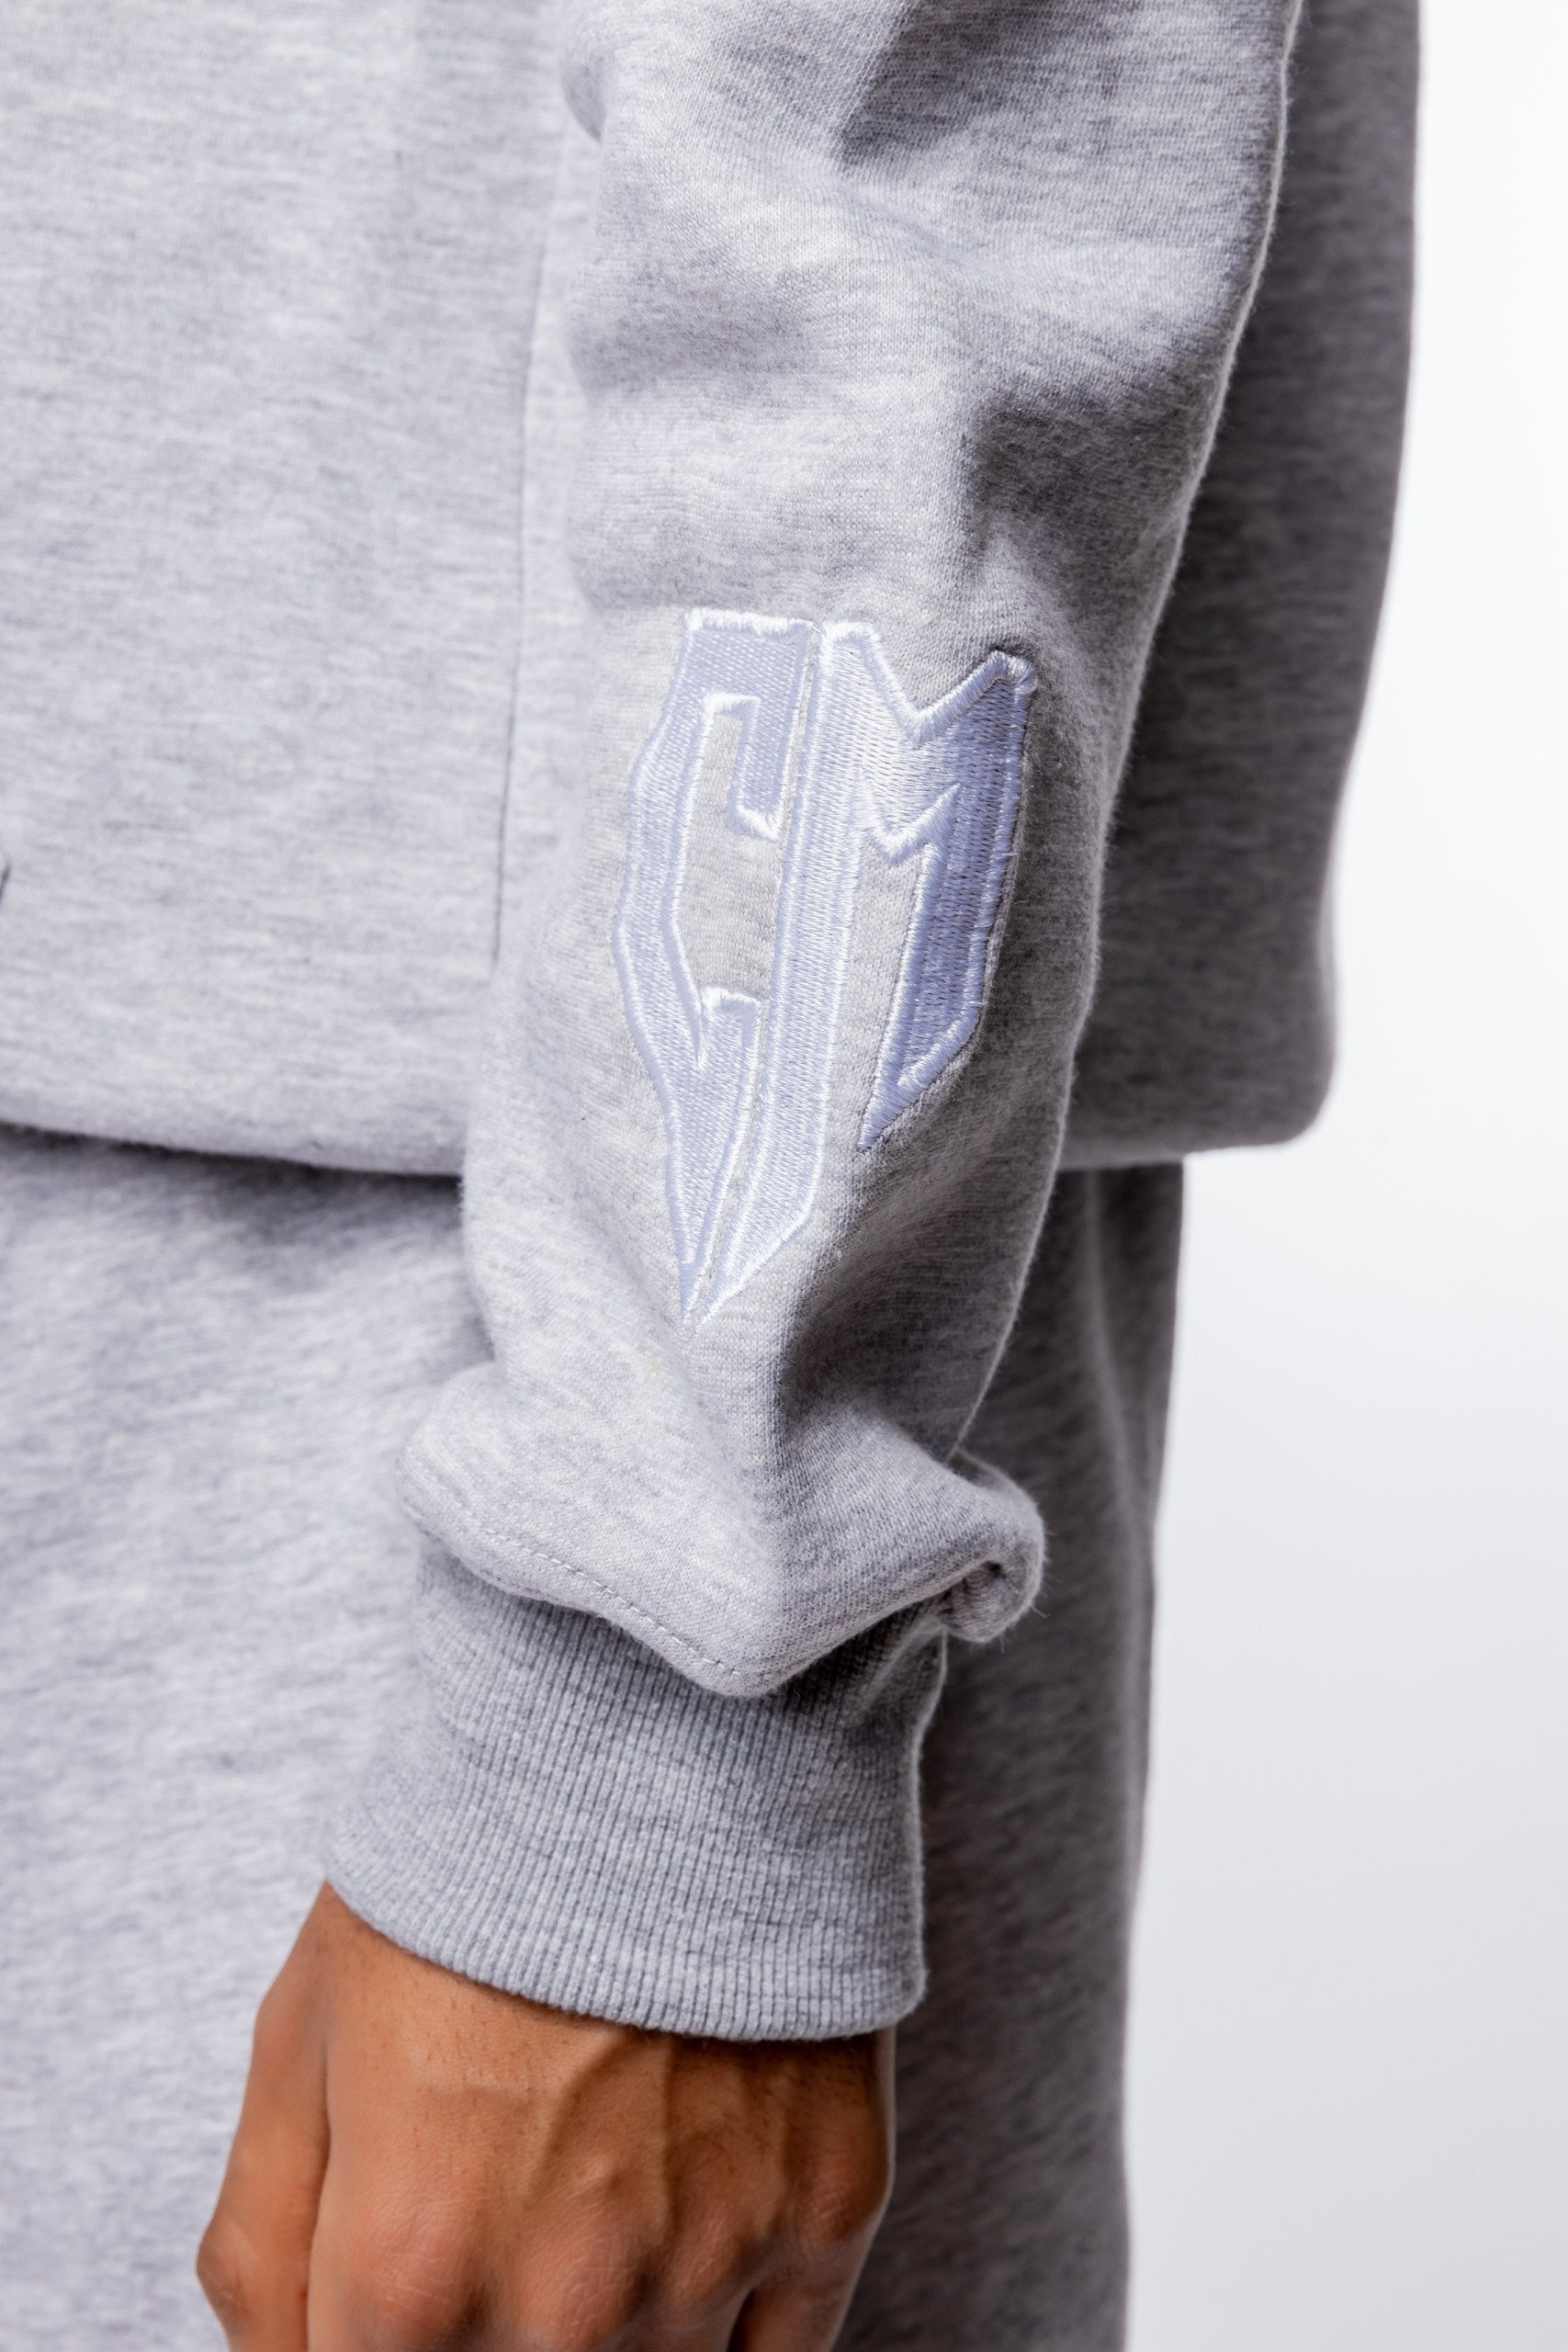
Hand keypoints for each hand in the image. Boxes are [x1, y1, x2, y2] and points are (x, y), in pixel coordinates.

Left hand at [197, 1884, 892, 2349]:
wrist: (660, 1734)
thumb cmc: (472, 1871)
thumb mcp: (299, 2037)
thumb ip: (261, 2252)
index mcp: (410, 2271)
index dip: (375, 2338)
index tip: (402, 2277)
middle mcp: (565, 2307)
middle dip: (486, 2328)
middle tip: (502, 2197)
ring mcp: (708, 2266)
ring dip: (609, 2326)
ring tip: (596, 2173)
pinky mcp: (827, 2210)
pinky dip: (730, 2319)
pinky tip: (692, 2210)